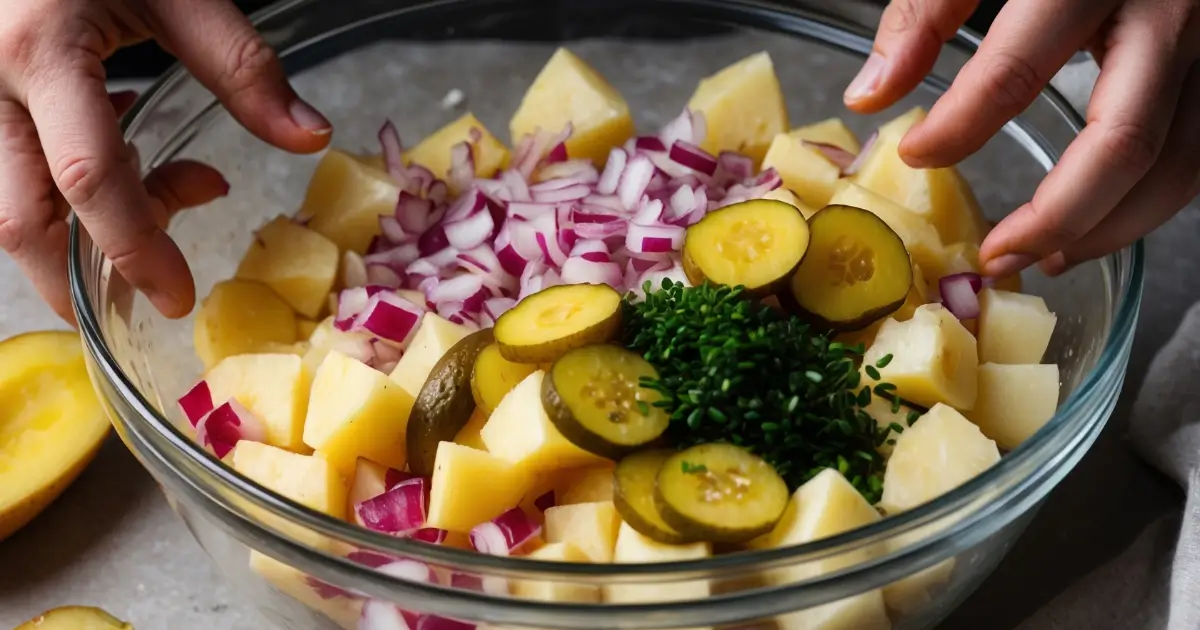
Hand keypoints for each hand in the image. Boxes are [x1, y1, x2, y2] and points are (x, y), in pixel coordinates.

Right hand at [0, 0, 332, 323]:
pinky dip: (79, 187)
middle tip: (153, 299)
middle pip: (19, 217)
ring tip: (180, 189)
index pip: (86, 179)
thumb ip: (241, 63)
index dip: (134, 248)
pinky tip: (139, 157)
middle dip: (80, 279)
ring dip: (89, 231)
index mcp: (39, 52)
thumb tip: (310, 136)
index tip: (176, 298)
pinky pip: (19, 168)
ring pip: (12, 202)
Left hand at [844, 0, 1199, 276]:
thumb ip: (926, 14)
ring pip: (1173, 165)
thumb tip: (870, 96)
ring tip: (1039, 257)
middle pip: (1122, 143)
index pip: (1015, 69)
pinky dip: (1144, 206)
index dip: (959, 126)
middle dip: (1054, 217)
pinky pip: (1195, 154)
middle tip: (995, 255)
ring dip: (1106, 229)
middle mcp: (1166, 13)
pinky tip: (1091, 228)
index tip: (914, 155)